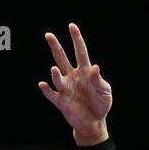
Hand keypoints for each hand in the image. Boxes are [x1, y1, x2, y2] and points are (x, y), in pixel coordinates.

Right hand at [38, 22, 111, 144]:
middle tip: (48, 35)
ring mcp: (66, 89)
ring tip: (54, 69)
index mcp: (85, 72)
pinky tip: (43, 85)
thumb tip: (95, 66)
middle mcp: (73, 77)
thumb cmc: (101, 104)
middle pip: (62, 59)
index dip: (76, 39)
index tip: (71, 26)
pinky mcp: (62, 102)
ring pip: (57, 77)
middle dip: (56, 47)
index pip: (80, 52)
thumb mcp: (105, 92)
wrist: (94, 122)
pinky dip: (47, 90)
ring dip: (55, 74)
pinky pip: (52, 95)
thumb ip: (98, 80)